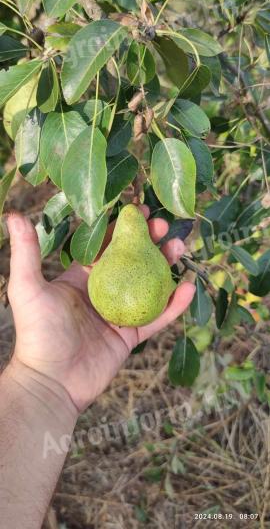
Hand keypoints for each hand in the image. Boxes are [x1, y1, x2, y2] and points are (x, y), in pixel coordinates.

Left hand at [6, 207, 194, 412]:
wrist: (52, 382)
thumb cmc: (37, 333)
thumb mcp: (28, 288)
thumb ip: (26, 252)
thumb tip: (13, 215)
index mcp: (81, 278)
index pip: (105, 246)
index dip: (122, 228)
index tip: (138, 210)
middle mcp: (103, 292)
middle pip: (132, 261)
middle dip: (149, 241)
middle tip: (164, 225)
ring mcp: (119, 313)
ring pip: (150, 284)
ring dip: (166, 265)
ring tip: (179, 247)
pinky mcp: (131, 335)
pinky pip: (158, 316)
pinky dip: (175, 304)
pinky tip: (189, 287)